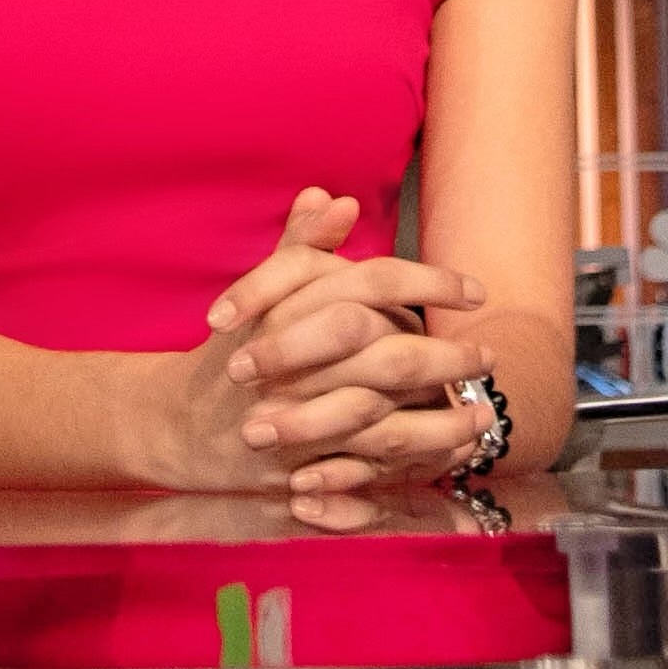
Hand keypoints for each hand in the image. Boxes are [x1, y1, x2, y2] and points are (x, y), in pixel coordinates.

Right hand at [168, 191, 487, 498]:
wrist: (178, 426)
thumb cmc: (231, 353)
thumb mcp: (257, 294)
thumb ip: (299, 247)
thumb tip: (336, 198)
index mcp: (291, 312)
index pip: (373, 285)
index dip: (430, 284)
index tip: (476, 292)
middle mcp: (299, 367)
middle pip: (390, 358)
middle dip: (449, 359)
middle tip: (489, 358)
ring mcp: (301, 423)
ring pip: (388, 422)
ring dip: (443, 422)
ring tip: (482, 416)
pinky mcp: (302, 470)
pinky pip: (371, 469)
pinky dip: (414, 464)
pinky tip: (447, 455)